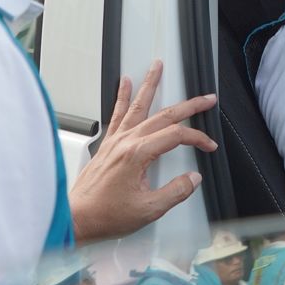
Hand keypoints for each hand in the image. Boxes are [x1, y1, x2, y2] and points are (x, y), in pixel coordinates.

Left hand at [68, 62, 218, 241]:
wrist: (77, 219)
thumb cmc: (106, 215)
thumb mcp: (149, 209)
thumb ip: (175, 192)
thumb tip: (193, 178)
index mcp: (138, 154)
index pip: (177, 136)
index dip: (197, 138)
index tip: (208, 146)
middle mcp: (126, 142)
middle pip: (164, 115)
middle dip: (190, 105)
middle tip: (207, 98)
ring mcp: (116, 141)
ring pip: (138, 105)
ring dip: (150, 84)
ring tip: (157, 66)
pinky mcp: (108, 145)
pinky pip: (117, 113)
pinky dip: (121, 95)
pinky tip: (124, 82)